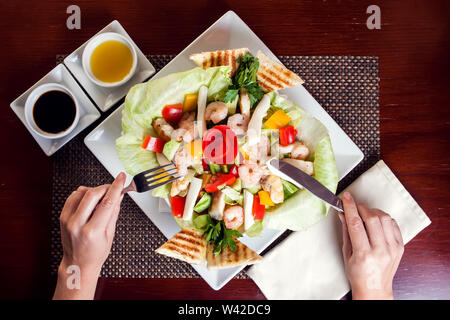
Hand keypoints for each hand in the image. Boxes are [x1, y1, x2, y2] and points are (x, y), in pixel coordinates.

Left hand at [53, 172, 125, 299]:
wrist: (78, 264)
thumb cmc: (95, 253)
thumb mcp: (110, 234)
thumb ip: (114, 212)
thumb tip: (119, 195)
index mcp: (92, 231)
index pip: (107, 203)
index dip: (116, 187)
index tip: (121, 178)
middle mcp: (77, 225)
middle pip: (92, 194)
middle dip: (105, 187)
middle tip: (112, 189)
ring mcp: (68, 220)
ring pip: (81, 192)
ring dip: (94, 190)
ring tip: (100, 199)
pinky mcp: (62, 217)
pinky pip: (73, 197)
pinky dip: (83, 194)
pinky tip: (90, 201)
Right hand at [338, 192, 403, 299]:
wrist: (375, 289)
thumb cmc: (358, 274)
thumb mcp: (346, 253)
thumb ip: (346, 231)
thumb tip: (343, 214)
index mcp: (364, 254)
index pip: (356, 224)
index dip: (350, 207)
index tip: (346, 198)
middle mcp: (381, 251)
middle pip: (372, 219)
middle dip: (362, 208)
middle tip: (355, 206)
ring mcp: (393, 249)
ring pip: (385, 218)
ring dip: (373, 212)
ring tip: (365, 214)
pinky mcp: (400, 247)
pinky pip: (394, 224)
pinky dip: (384, 219)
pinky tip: (377, 222)